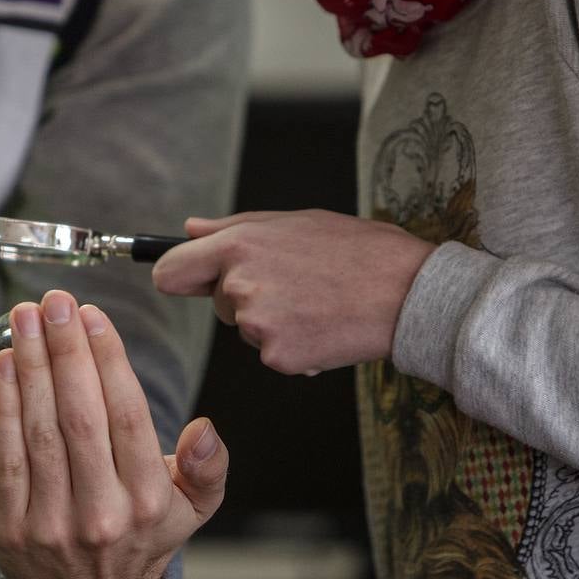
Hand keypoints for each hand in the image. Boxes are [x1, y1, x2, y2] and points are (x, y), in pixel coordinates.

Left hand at [0, 290, 227, 578]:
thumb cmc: (139, 541)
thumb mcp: (193, 511)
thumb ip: (209, 469)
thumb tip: (205, 429)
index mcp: (148, 501)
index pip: (126, 416)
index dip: (107, 360)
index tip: (92, 315)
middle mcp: (101, 513)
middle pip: (79, 415)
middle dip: (65, 350)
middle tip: (55, 301)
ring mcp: (52, 522)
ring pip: (40, 429)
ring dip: (30, 366)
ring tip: (26, 317)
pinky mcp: (11, 527)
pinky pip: (5, 455)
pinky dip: (3, 405)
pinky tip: (5, 364)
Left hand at [152, 210, 435, 374]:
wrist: (408, 291)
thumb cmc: (355, 250)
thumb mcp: (292, 222)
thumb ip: (232, 227)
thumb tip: (189, 230)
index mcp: (238, 245)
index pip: (170, 272)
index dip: (180, 277)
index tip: (191, 282)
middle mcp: (239, 284)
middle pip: (217, 303)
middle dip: (246, 297)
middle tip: (296, 285)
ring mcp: (257, 323)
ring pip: (247, 328)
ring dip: (273, 322)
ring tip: (316, 303)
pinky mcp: (278, 356)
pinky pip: (272, 353)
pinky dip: (294, 347)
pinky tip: (324, 327)